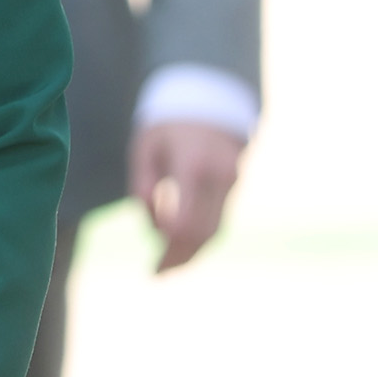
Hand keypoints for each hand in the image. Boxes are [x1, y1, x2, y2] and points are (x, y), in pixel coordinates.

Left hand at [133, 119, 246, 273]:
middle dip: (179, 259)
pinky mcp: (234, 186)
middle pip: (202, 233)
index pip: (184, 222)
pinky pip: (219, 221)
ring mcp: (231, 181)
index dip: (169, 250)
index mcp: (190, 165)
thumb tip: (153, 226)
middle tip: (155, 274)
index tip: (152, 265)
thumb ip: (143, 185)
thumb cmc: (167, 127)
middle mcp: (217, 175)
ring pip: (215, 231)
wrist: (210, 101)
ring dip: (191, 254)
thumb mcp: (145, 148)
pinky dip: (200, 240)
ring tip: (165, 269)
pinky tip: (180, 251)